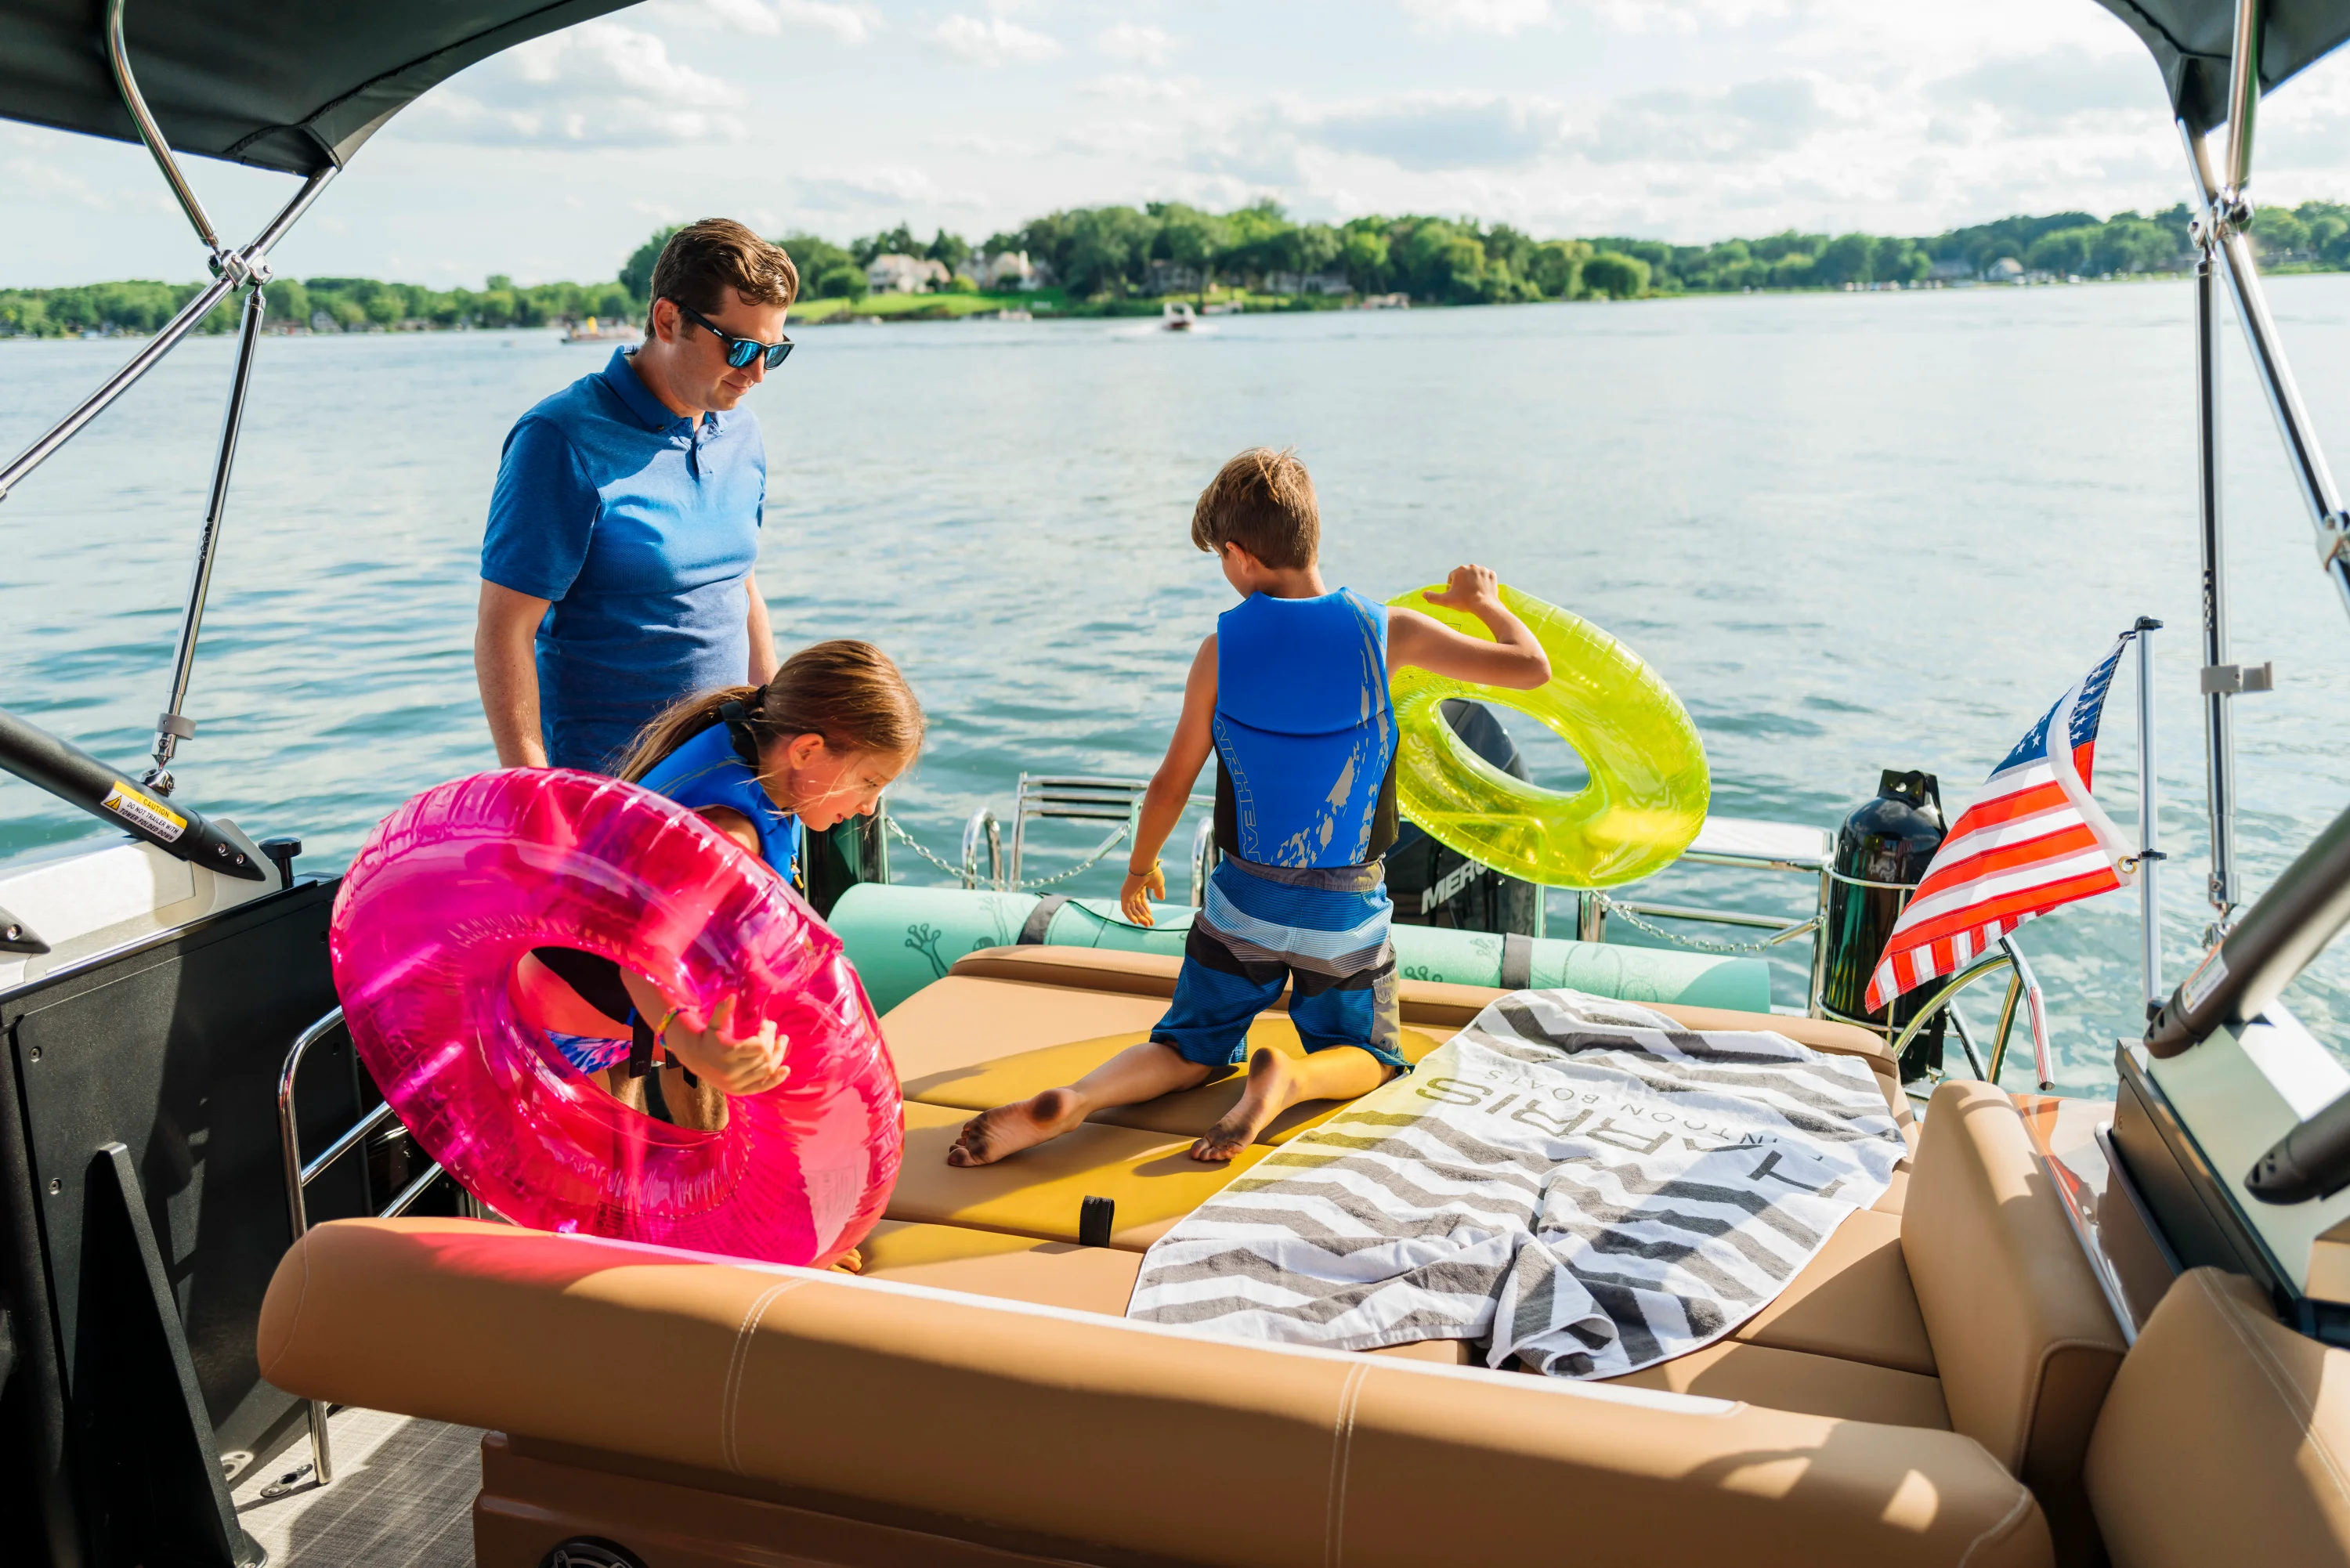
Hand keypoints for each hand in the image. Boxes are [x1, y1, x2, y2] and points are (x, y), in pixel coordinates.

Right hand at [659, 994, 789, 1096]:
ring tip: (782, 1042)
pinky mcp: (739, 1091)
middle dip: (773, 1041)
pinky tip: (786, 1070)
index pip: (758, 1045)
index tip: (767, 1023)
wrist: (696, 1059)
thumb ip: (723, 1010)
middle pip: (764, 1056)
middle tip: (775, 1029)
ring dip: (779, 1055)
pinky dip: (776, 1079)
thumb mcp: (714, 1023)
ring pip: (767, 1070)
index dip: (766, 1033)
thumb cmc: (709, 1037)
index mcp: (726, 1052)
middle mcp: (731, 1071)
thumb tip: (732, 995)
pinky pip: (762, 1087)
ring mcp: (736, 1083)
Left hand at [1121, 861, 1165, 925]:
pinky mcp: (1124, 895)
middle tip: (1150, 924)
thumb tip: (1161, 899)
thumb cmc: (1152, 872)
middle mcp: (1132, 890)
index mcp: (1139, 887)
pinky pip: (1125, 909)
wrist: (1145, 865)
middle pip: (1137, 907)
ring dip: (1139, 918)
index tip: (1152, 919)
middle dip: (1144, 916)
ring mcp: (1127, 893)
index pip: (1141, 902)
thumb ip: (1159, 891)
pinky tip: (1136, 922)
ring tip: (1147, 924)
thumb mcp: (1158, 884)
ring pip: (1132, 909)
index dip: (1146, 910)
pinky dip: (1130, 916)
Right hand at [1422, 564, 1501, 614]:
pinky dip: (1484, 583)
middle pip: (1464, 575)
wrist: (1484, 605)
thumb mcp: (1445, 601)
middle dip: (1464, 583)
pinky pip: (1486, 577)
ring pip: (1475, 575)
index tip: (1456, 595)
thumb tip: (1422, 594)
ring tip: (1474, 593)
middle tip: (1465, 595)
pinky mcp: (1492, 574)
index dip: (1453, 587)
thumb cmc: (1464, 602)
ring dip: (1474, 582)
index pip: (1453, 577)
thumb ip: (1432, 597)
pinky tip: (1483, 591)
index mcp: (1459, 570)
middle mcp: (1471, 566)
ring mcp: (1483, 569)